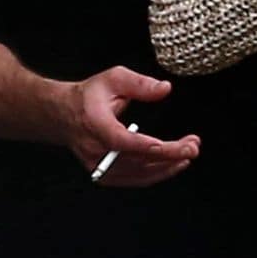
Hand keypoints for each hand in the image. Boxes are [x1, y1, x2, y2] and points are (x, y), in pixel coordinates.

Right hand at [64, 66, 200, 186]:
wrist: (63, 115)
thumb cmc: (89, 96)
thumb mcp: (114, 78)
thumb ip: (140, 83)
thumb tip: (165, 89)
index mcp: (96, 124)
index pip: (125, 142)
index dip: (153, 147)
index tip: (180, 147)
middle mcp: (95, 149)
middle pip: (137, 160)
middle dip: (170, 156)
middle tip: (193, 147)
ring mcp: (98, 165)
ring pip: (137, 174)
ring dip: (166, 166)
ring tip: (188, 154)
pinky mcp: (103, 174)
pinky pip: (133, 179)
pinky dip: (154, 174)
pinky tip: (171, 165)